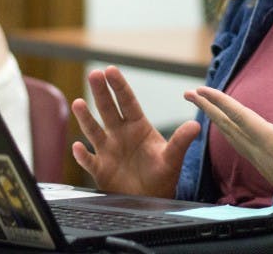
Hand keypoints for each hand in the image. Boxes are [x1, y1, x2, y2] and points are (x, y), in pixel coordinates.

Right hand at [71, 66, 199, 196]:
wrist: (152, 201)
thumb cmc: (163, 176)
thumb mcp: (173, 158)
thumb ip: (181, 142)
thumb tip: (196, 126)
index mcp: (138, 127)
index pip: (127, 102)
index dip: (119, 86)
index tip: (111, 70)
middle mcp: (120, 134)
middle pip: (108, 109)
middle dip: (101, 92)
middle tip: (94, 74)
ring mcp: (108, 150)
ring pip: (93, 131)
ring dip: (85, 118)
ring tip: (78, 103)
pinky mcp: (100, 169)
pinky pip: (89, 160)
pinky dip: (82, 155)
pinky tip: (77, 147)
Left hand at [184, 87, 272, 233]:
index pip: (241, 117)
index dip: (221, 102)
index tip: (201, 91)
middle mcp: (261, 152)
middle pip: (227, 126)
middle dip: (207, 108)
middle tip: (187, 93)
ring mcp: (261, 161)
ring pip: (231, 136)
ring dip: (214, 118)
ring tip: (201, 105)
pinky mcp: (264, 167)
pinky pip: (239, 145)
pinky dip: (227, 131)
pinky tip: (225, 127)